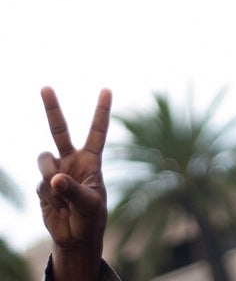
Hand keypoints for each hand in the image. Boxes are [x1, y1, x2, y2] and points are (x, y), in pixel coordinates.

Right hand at [37, 87, 110, 279]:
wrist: (76, 237)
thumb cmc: (91, 218)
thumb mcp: (90, 204)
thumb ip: (73, 190)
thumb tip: (53, 178)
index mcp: (91, 160)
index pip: (97, 131)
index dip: (101, 111)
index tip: (106, 89)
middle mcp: (72, 160)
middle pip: (59, 130)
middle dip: (51, 108)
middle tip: (45, 87)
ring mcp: (55, 170)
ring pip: (43, 160)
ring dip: (51, 178)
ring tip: (64, 199)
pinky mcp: (42, 184)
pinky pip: (40, 183)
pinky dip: (49, 197)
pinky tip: (59, 208)